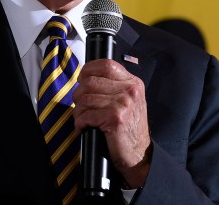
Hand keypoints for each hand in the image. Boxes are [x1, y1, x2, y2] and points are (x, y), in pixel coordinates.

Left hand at [72, 59, 151, 187]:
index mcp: (133, 83)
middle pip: (90, 82)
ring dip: (79, 111)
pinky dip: (80, 123)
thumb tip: (85, 77)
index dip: (88, 70)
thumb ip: (112, 86)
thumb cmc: (128, 128)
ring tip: (83, 119)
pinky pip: (86, 115)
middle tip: (81, 107)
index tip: (82, 80)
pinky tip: (85, 127)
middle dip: (79, 96)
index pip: (106, 64)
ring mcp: (124, 104)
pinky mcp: (115, 118)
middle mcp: (130, 90)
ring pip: (85, 99)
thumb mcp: (127, 101)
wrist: (139, 155)